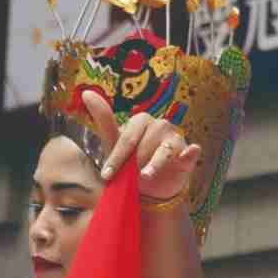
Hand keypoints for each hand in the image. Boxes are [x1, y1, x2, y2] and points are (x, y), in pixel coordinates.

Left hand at [87, 94, 205, 209]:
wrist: (153, 186)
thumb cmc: (132, 162)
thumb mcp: (115, 145)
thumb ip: (103, 119)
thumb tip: (87, 91)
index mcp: (141, 121)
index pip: (127, 138)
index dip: (117, 157)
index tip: (107, 175)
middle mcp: (160, 126)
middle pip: (145, 144)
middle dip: (134, 162)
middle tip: (127, 178)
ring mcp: (175, 139)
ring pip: (164, 150)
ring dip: (155, 164)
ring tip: (146, 176)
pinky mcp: (188, 154)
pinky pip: (190, 152)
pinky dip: (190, 152)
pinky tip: (189, 152)